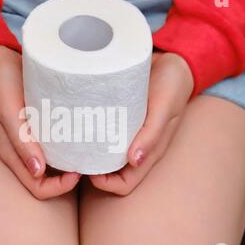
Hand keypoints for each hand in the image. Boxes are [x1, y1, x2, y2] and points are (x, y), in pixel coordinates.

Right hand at [0, 46, 80, 199]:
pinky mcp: (37, 131)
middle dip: (68, 180)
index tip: (77, 170)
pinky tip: (78, 141)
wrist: (0, 63)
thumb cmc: (2, 85)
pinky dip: (66, 151)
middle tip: (84, 162)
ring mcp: (30, 144)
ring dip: (68, 167)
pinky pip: (53, 150)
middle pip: (47, 182)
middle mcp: (22, 154)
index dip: (59, 186)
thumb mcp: (8, 111)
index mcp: (12, 154)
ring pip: (52, 169)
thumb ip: (20, 141)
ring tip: (85, 153)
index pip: (38, 187)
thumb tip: (38, 172)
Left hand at [89, 52, 193, 194]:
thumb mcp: (165, 108)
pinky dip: (89, 134)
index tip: (89, 171)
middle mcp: (135, 147)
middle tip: (75, 155)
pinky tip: (78, 125)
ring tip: (72, 142)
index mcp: (149, 152)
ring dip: (88, 154)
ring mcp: (125, 134)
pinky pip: (102, 134)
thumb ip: (152, 134)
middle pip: (109, 173)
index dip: (105, 184)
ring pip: (103, 156)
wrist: (171, 60)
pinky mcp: (117, 118)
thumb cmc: (172, 85)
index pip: (124, 183)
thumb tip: (134, 162)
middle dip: (91, 171)